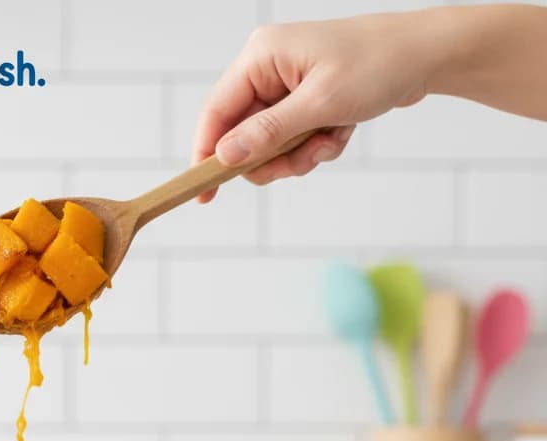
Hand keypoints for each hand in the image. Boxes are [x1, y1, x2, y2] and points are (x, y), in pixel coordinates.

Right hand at [192, 13, 431, 198]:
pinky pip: (293, 140)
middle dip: (272, 157)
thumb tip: (225, 157)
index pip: (216, 112)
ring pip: (269, 144)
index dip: (206, 154)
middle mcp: (268, 68)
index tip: (204, 193)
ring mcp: (286, 85)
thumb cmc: (378, 65)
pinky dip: (315, 145)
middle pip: (243, 135)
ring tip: (329, 141)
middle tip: (300, 161)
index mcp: (261, 56)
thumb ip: (267, 133)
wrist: (427, 55)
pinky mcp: (304, 99)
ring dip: (298, 154)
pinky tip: (340, 132)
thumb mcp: (319, 105)